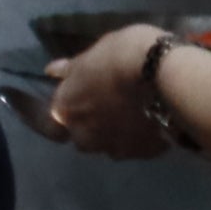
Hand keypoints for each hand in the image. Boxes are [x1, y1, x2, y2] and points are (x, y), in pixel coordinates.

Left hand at [41, 20, 183, 160]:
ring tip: (131, 108)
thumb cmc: (120, 56)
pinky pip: (135, 145)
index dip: (48, 115)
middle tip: (104, 102)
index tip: (51, 108)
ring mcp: (114, 149)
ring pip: (108, 142)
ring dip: (114, 130)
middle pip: (81, 133)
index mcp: (64, 111)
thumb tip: (50, 71)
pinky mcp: (142, 155)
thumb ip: (72, 69)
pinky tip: (150, 115)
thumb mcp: (92, 54)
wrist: (165, 76)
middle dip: (88, 122)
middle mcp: (84, 137)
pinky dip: (138, 133)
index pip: (45, 122)